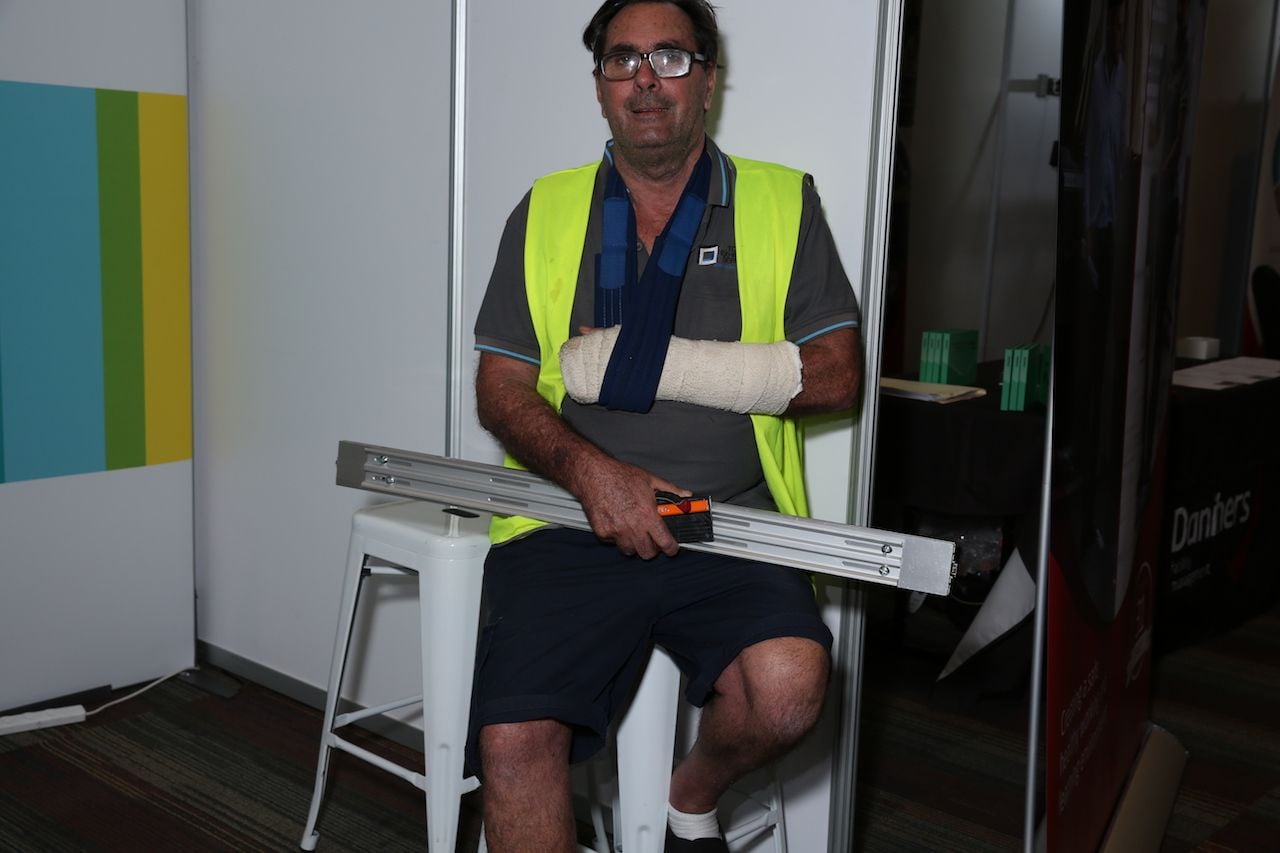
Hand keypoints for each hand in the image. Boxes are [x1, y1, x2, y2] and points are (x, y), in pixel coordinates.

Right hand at [572, 456, 689, 559]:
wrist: (593, 474)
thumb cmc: (619, 475)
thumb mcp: (650, 480)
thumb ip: (671, 491)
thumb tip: (685, 495)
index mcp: (647, 515)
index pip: (665, 543)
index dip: (671, 548)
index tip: (671, 548)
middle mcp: (632, 527)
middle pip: (647, 553)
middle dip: (652, 548)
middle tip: (652, 538)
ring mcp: (616, 532)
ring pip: (630, 550)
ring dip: (634, 544)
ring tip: (634, 529)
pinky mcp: (602, 533)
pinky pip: (614, 542)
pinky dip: (617, 537)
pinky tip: (618, 523)